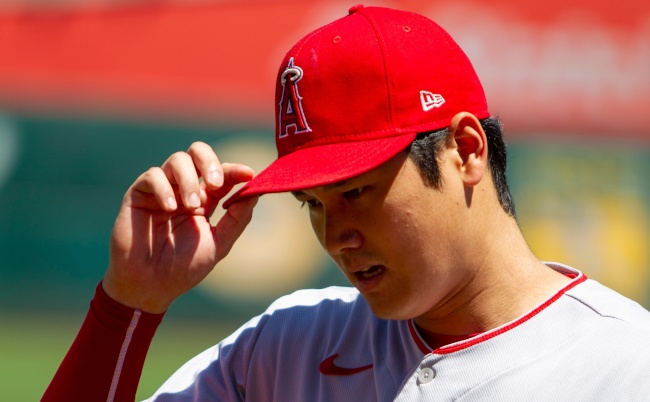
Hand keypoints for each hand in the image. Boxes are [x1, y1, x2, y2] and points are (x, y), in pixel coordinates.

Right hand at [103, 142, 258, 312]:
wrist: (150, 286)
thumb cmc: (184, 268)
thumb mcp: (219, 244)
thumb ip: (238, 219)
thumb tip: (256, 191)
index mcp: (205, 200)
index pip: (222, 174)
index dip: (235, 170)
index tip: (248, 174)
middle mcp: (184, 189)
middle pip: (198, 153)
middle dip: (210, 162)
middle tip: (216, 183)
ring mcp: (161, 190)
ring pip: (177, 160)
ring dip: (189, 178)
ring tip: (190, 206)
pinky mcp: (138, 194)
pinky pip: (152, 175)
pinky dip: (164, 187)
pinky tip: (170, 208)